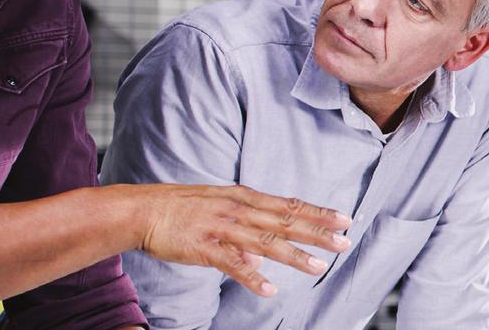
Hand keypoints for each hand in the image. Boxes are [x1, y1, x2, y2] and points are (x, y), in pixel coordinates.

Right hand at [133, 183, 351, 296]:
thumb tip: (261, 248)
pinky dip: (252, 277)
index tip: (343, 217)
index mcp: (241, 197)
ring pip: (264, 242)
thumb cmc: (179, 207)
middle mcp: (236, 209)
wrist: (143, 209)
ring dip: (293, 255)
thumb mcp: (216, 205)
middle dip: (316, 231)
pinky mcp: (204, 247)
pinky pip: (232, 264)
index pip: (286, 204)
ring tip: (318, 267)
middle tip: (345, 239)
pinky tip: (269, 290)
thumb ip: (242, 223)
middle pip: (283, 220)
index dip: (315, 211)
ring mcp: (221, 227)